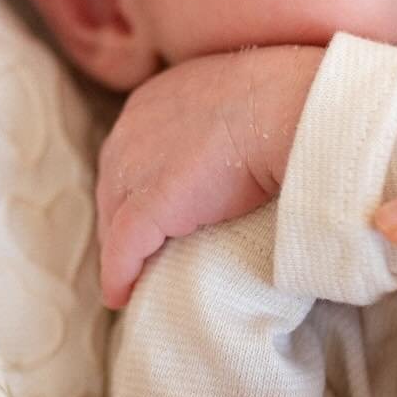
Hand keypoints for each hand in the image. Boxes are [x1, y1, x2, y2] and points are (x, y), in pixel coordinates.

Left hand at [95, 44, 322, 307]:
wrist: (283, 108)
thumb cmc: (279, 101)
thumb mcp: (236, 101)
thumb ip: (219, 123)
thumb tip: (239, 148)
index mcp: (153, 101)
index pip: (130, 151)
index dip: (134, 184)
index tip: (147, 209)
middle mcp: (132, 130)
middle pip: (113, 184)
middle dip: (119, 217)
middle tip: (136, 250)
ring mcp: (136, 167)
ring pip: (114, 217)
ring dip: (121, 249)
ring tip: (133, 277)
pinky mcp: (149, 206)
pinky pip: (123, 248)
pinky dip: (120, 273)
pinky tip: (122, 295)